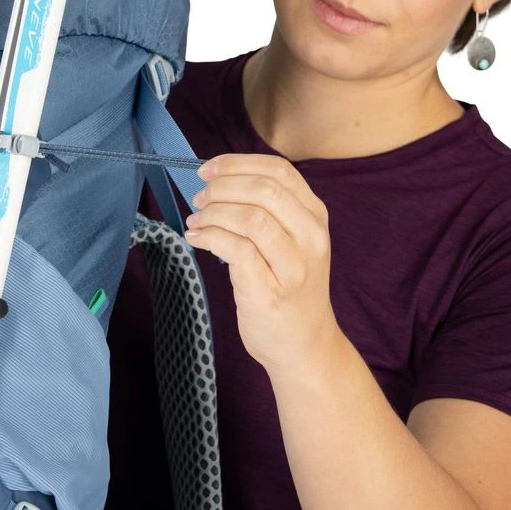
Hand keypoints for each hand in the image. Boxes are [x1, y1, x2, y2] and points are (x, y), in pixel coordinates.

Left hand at [184, 153, 340, 376]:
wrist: (304, 346)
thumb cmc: (288, 289)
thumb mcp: (291, 242)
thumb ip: (267, 210)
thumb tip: (217, 181)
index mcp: (315, 217)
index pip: (279, 171)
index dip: (237, 163)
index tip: (208, 169)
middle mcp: (311, 238)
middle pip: (264, 190)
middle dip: (222, 187)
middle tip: (199, 197)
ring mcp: (293, 267)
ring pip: (251, 218)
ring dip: (213, 213)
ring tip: (196, 220)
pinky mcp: (270, 292)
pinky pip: (236, 250)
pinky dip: (209, 237)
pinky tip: (196, 238)